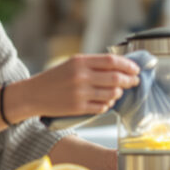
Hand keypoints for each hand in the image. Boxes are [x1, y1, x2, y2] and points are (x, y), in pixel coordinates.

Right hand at [12, 54, 139, 118]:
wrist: (34, 94)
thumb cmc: (55, 78)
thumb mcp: (72, 63)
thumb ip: (93, 64)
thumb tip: (119, 66)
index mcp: (80, 61)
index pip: (111, 61)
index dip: (128, 65)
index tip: (136, 69)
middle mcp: (81, 76)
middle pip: (115, 78)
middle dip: (130, 80)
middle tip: (134, 81)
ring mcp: (80, 93)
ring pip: (111, 94)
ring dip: (118, 93)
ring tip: (117, 92)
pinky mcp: (78, 108)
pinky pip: (102, 107)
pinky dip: (107, 105)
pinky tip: (105, 102)